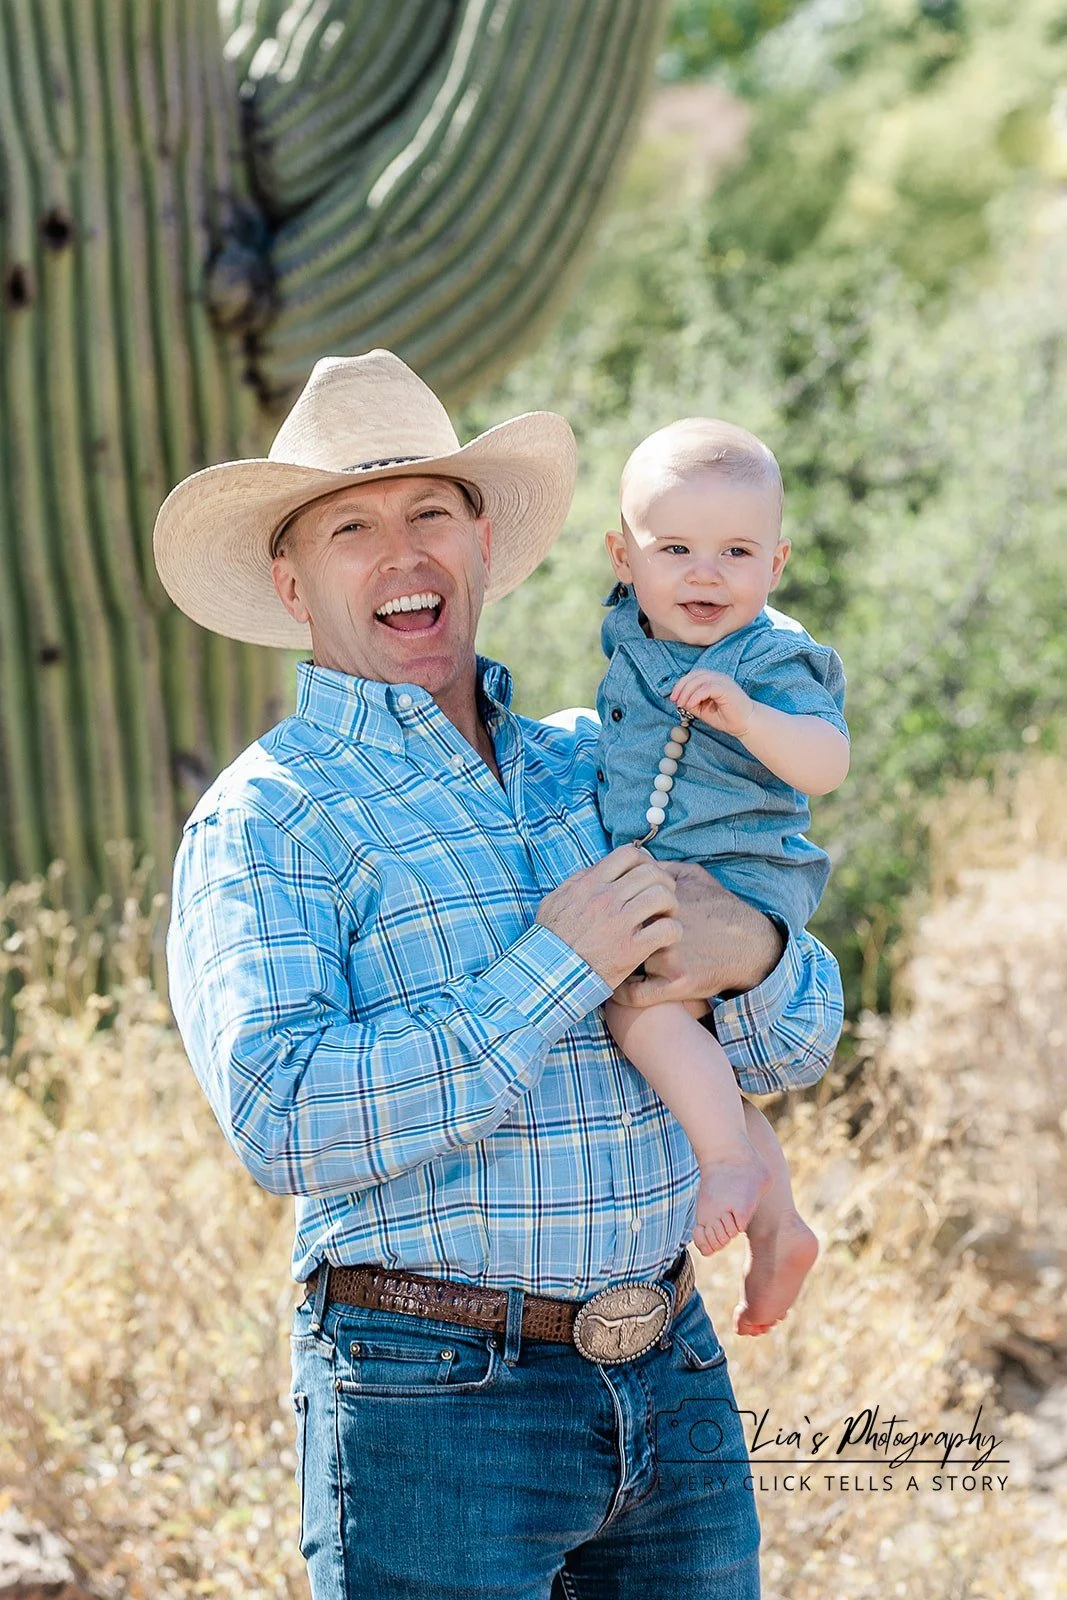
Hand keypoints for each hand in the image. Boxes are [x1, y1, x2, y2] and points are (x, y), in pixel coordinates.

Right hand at [535, 845, 680, 988]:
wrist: (549, 974)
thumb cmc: (551, 939)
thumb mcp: (554, 901)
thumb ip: (576, 882)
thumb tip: (597, 870)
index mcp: (590, 884)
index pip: (628, 854)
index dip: (645, 859)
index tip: (647, 873)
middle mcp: (607, 899)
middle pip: (651, 872)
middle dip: (663, 881)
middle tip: (664, 895)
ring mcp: (620, 923)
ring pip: (662, 896)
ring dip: (671, 904)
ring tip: (666, 915)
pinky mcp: (632, 949)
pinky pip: (667, 929)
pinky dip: (673, 931)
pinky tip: (666, 937)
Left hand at [611, 862, 784, 1006]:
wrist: (751, 944)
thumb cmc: (720, 907)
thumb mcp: (694, 876)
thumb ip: (662, 867)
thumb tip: (635, 859)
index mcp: (662, 902)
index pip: (618, 904)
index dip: (606, 914)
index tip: (598, 920)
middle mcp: (664, 928)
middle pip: (617, 935)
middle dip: (606, 940)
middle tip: (597, 946)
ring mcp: (670, 958)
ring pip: (624, 964)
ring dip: (614, 966)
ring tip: (605, 967)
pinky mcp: (677, 983)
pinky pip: (634, 995)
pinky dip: (621, 995)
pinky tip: (618, 987)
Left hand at [670, 669, 753, 739]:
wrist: (746, 724)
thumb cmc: (727, 717)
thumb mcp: (703, 711)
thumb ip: (692, 703)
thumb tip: (678, 700)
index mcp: (713, 680)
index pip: (693, 675)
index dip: (681, 684)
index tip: (673, 698)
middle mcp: (718, 677)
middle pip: (694, 675)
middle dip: (681, 687)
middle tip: (675, 700)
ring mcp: (723, 681)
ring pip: (699, 680)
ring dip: (687, 692)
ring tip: (682, 704)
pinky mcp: (727, 688)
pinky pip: (707, 688)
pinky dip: (696, 696)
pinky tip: (691, 705)